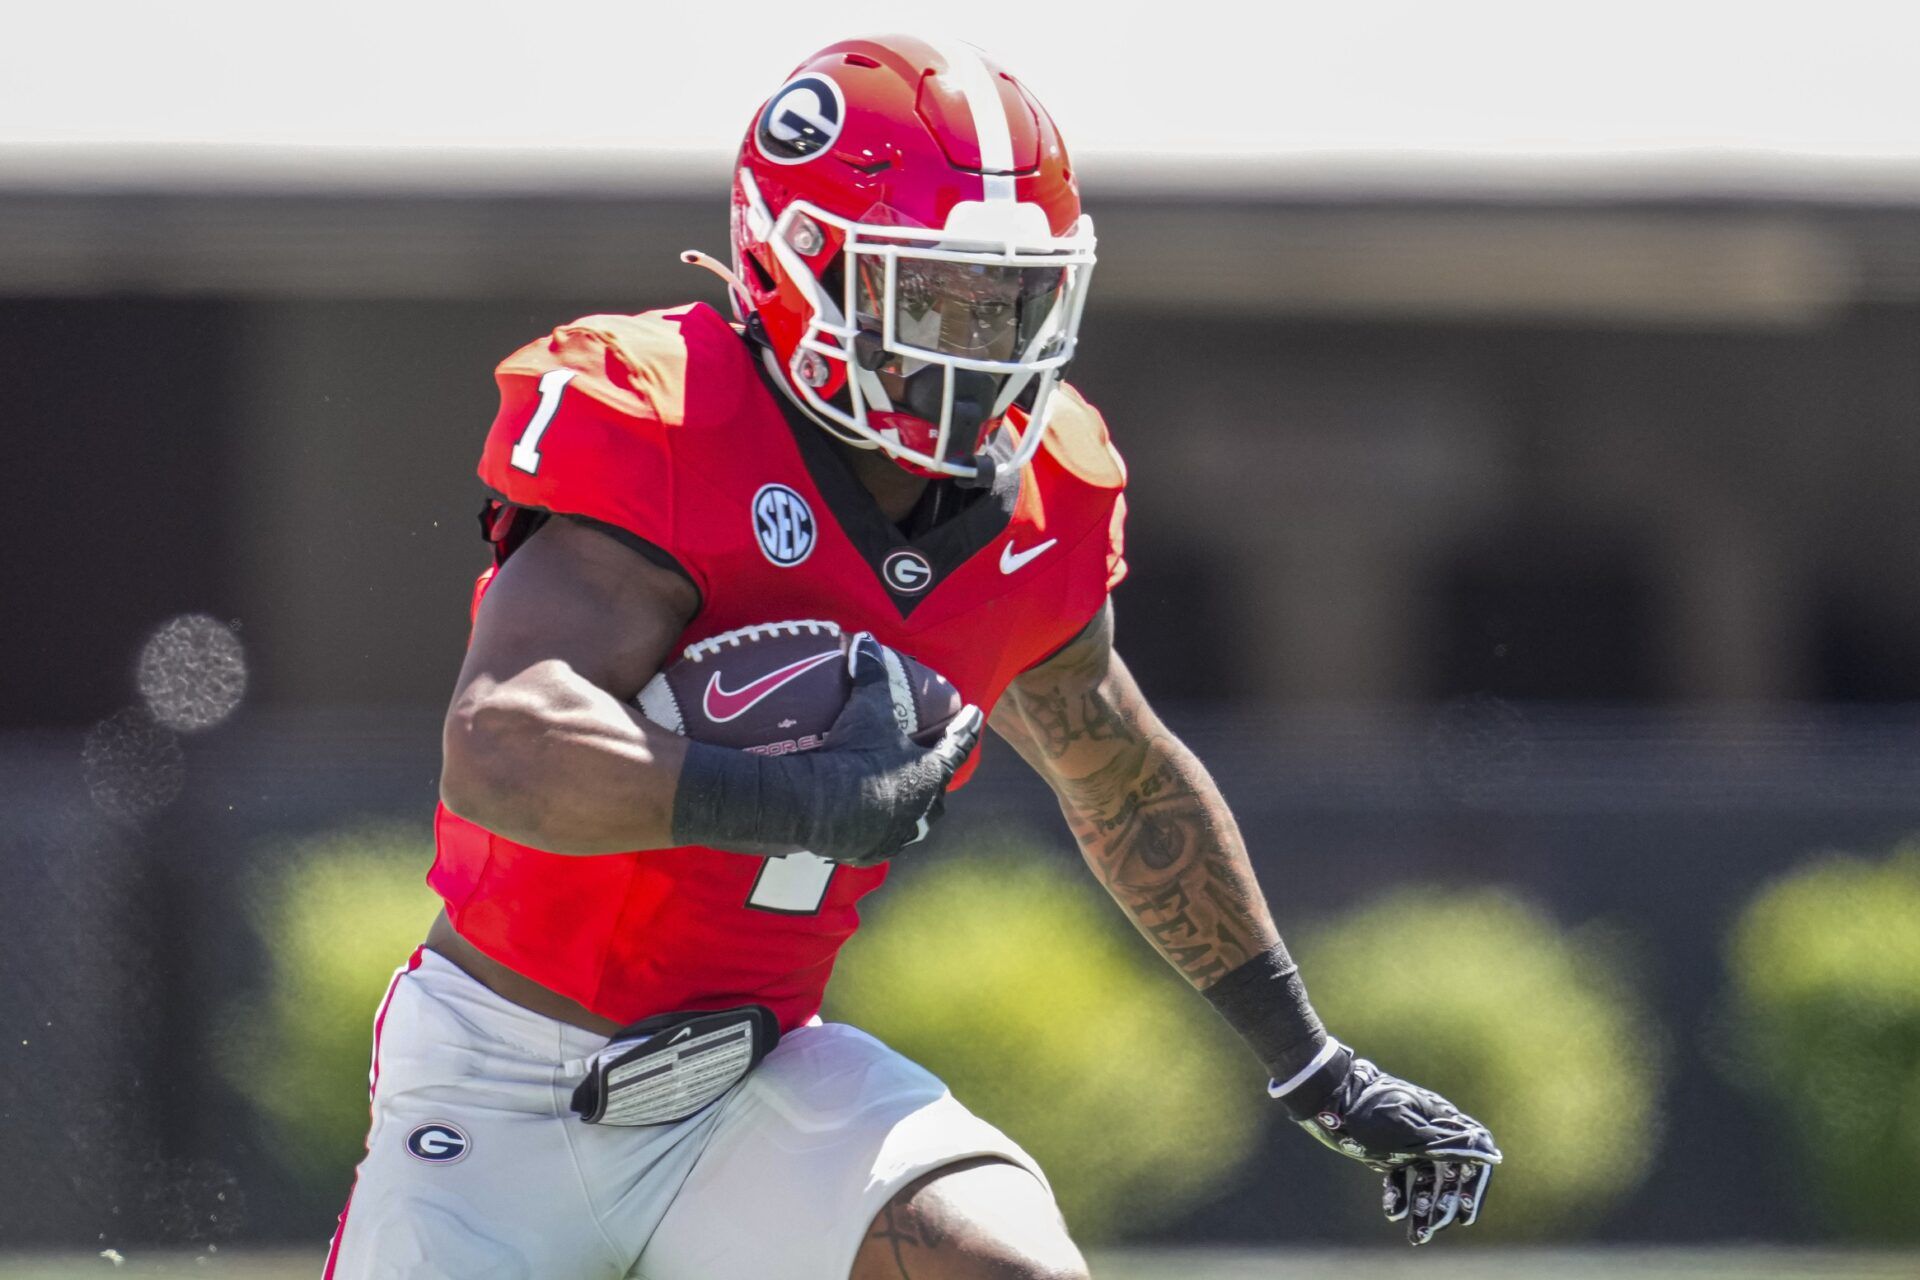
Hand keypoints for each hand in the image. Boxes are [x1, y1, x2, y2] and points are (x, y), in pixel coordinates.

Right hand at [803, 634, 982, 866]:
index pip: (958, 746)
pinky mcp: (870, 851)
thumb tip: (865, 638)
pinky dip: (881, 832)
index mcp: (931, 773)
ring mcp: (897, 833)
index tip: (977, 714)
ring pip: (915, 822)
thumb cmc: (854, 754)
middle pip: (938, 791)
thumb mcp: (865, 709)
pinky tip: (872, 827)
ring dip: (912, 810)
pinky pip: (882, 841)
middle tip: (929, 763)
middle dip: (937, 777)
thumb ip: (870, 672)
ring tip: (902, 799)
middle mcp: (922, 808)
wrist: (816, 805)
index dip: (968, 727)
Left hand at [1271, 1040, 1500, 1244]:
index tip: (1467, 1211)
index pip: (1474, 1153)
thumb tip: (1491, 1154)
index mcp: (1442, 1120)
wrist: (1329, 1099)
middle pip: (1451, 1174)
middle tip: (1436, 1227)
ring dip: (1424, 1209)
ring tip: (1417, 1237)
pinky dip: (1400, 1196)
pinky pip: (1402, 1179)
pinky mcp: (1390, 1152)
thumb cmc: (1371, 1112)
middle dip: (1446, 1203)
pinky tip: (1393, 1212)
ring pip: (1427, 1181)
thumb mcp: (1412, 1133)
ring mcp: (1411, 1142)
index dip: (1475, 1184)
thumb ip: (1450, 1146)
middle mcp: (1431, 1132)